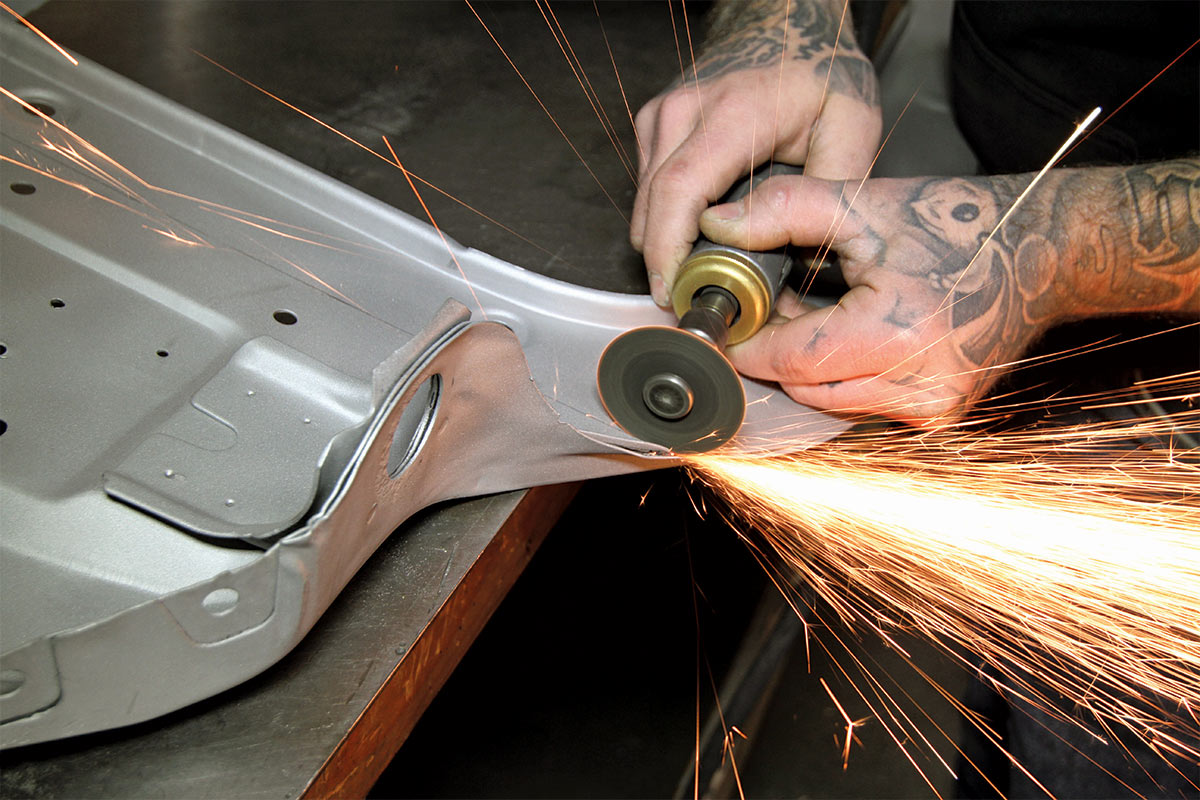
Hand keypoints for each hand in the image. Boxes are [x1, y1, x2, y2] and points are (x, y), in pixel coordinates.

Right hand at [630, 0, 881, 305]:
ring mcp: (663, 116)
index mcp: (735, 113)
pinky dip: (667, 218)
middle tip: (692, 302)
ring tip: (703, 271)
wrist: (787, 26)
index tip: (675, 292)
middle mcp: (686, 111)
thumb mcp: (851, 127)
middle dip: (663, 263)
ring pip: (645, 203)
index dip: (668, 250)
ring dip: (665, 242)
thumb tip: (805, 259)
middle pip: (653, 206)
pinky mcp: (654, 125)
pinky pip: (648, 189)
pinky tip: (702, 228)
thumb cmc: (820, 72)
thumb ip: (830, 194)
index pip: (681, 191)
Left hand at [700, 161, 1199, 423]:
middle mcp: (919, 383)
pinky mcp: (938, 414)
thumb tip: (716, 222)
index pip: (791, 360)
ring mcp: (932, 406)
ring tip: (811, 312)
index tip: (726, 323)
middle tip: (768, 306)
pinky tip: (847, 333)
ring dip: (808, 365)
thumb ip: (785, 208)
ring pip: (829, 400)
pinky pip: (861, 403)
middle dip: (777, 352)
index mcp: (899, 331)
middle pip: (805, 387)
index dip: (750, 344)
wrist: (1046, 251)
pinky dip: (843, 374)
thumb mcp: (868, 204)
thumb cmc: (962, 224)